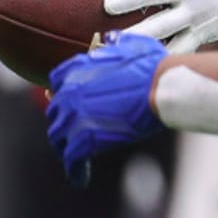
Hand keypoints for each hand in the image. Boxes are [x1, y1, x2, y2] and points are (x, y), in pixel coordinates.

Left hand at [46, 31, 167, 185]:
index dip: (64, 93)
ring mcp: (73, 117)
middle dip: (65, 122)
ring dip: (67, 146)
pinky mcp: (82, 141)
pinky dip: (75, 170)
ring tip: (78, 157)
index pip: (56, 81)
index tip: (71, 102)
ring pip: (58, 137)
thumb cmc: (153, 65)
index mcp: (77, 68)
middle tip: (77, 133)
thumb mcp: (132, 44)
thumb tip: (110, 39)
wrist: (161, 87)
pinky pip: (70, 160)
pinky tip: (81, 178)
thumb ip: (116, 43)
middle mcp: (68, 92)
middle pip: (56, 112)